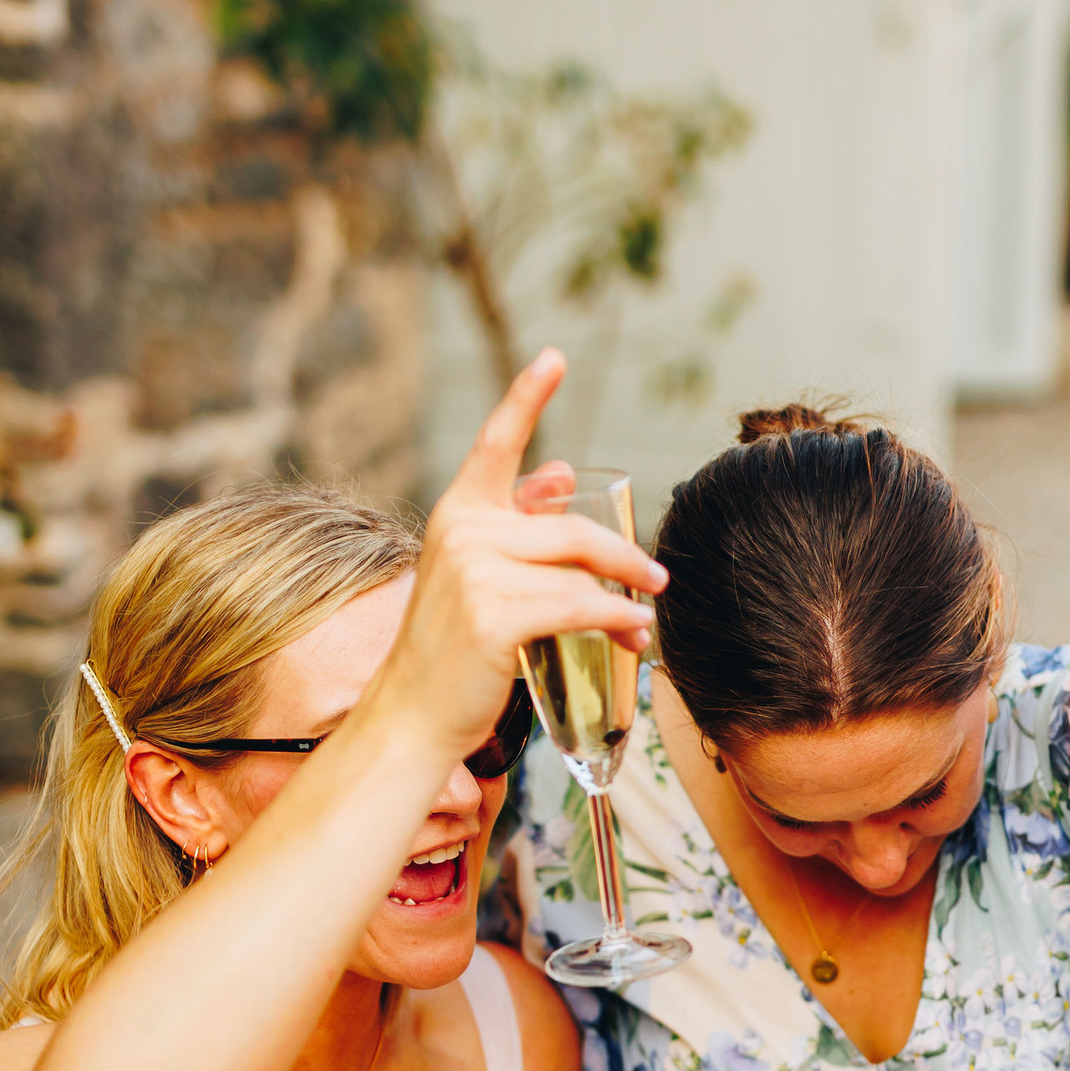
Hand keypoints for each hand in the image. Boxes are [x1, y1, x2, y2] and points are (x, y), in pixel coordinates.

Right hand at [371, 354, 661, 761]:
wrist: (413, 714)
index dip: (527, 397)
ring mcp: (475, 572)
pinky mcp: (495, 616)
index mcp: (458, 512)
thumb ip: (519, 523)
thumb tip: (561, 471)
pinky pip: (578, 607)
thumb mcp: (479, 574)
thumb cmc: (452, 648)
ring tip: (642, 626)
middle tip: (656, 579)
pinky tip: (632, 636)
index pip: (496, 442)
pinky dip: (615, 622)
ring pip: (579, 573)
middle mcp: (462, 531)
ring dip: (623, 600)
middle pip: (571, 528)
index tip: (555, 356)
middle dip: (622, 556)